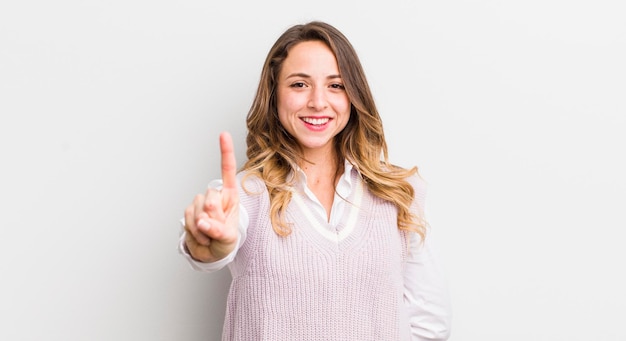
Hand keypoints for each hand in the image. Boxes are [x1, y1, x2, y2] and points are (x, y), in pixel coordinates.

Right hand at [184, 132, 238, 262]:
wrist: (210, 252)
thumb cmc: (225, 240)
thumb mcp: (228, 236)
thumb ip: (218, 228)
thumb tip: (203, 222)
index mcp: (230, 195)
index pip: (227, 171)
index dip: (225, 152)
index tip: (223, 134)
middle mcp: (215, 195)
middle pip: (210, 200)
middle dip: (214, 218)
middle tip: (217, 230)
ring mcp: (200, 203)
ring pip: (198, 212)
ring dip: (203, 229)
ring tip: (210, 235)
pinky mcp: (189, 212)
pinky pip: (188, 221)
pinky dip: (195, 233)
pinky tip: (201, 235)